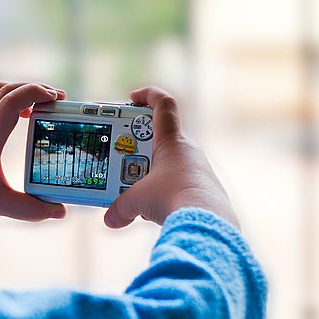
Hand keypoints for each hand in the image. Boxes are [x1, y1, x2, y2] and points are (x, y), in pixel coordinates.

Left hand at [0, 80, 68, 221]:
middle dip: (35, 88)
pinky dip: (1, 95)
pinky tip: (13, 112)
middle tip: (56, 99)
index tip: (55, 99)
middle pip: (7, 89)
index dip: (37, 93)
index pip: (13, 100)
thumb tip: (60, 213)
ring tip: (36, 101)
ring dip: (17, 88)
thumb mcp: (0, 205)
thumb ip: (32, 210)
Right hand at [104, 87, 239, 229]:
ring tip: (134, 191)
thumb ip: (120, 207)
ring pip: (169, 163)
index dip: (148, 95)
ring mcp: (198, 169)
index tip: (132, 98)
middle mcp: (188, 151)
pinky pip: (179, 183)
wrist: (207, 223)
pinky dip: (163, 191)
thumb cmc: (172, 199)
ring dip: (150, 173)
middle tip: (120, 158)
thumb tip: (111, 220)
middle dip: (137, 147)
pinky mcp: (204, 189)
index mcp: (171, 141)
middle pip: (160, 137)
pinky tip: (153, 209)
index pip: (164, 105)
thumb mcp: (137, 201)